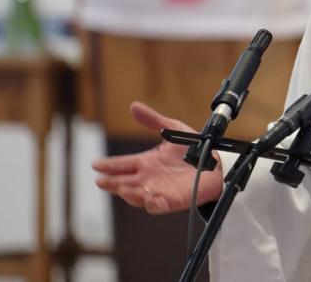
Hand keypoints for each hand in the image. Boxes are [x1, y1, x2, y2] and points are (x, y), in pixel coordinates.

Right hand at [92, 101, 222, 213]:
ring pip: (137, 196)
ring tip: (122, 188)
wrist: (215, 164)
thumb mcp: (172, 129)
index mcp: (146, 162)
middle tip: (102, 180)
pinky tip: (148, 199)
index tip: (96, 164)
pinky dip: (152, 204)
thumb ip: (153, 120)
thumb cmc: (193, 148)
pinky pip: (159, 205)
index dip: (109, 165)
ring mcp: (159, 190)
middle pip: (124, 182)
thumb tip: (134, 106)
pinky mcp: (172, 200)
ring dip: (129, 193)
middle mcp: (149, 178)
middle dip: (112, 182)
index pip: (122, 164)